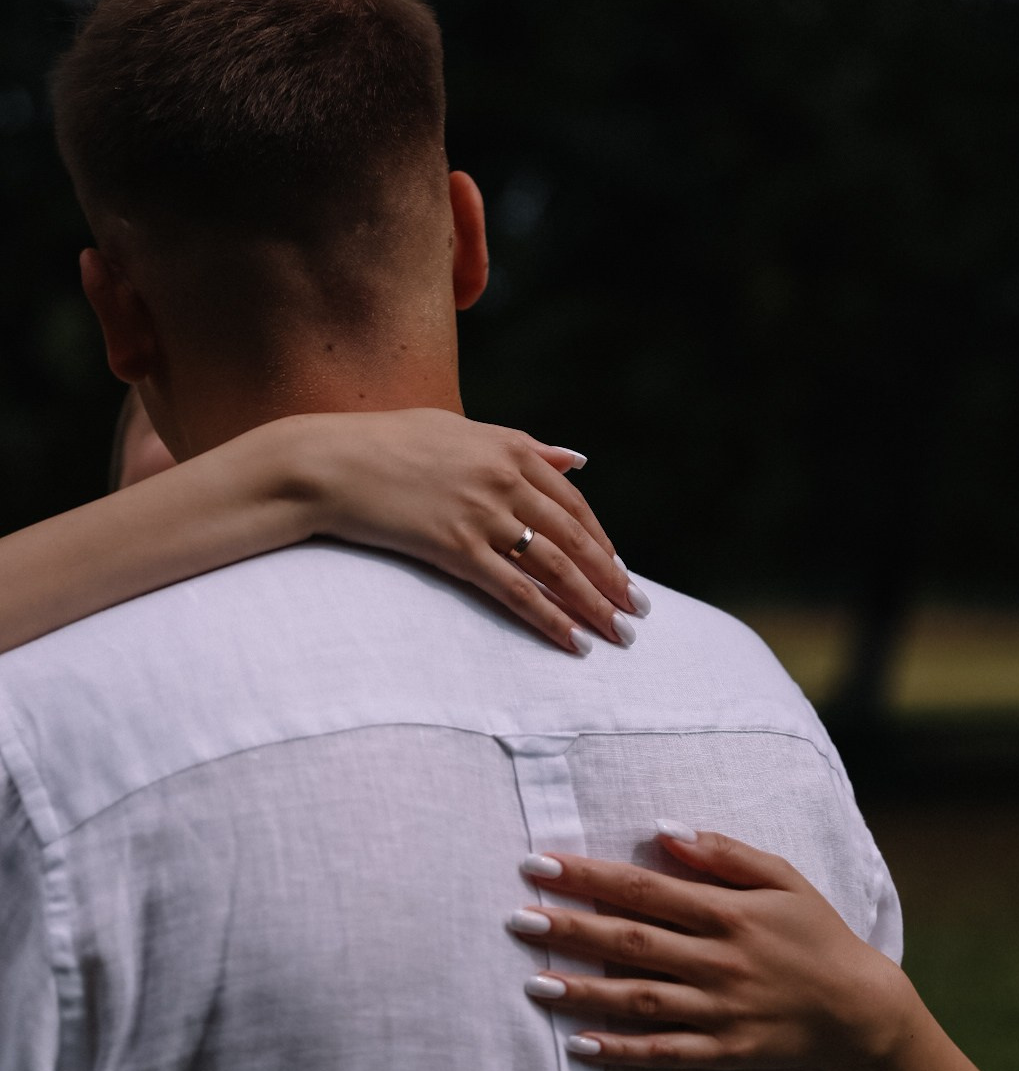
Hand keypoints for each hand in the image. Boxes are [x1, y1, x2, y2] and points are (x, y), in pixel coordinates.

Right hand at [295, 408, 647, 651]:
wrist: (329, 462)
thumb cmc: (387, 442)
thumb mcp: (460, 429)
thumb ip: (523, 445)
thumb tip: (575, 459)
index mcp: (509, 448)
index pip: (573, 502)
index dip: (600, 541)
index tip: (618, 570)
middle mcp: (504, 478)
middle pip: (574, 537)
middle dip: (610, 579)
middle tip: (637, 613)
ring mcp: (482, 514)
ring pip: (554, 566)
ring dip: (592, 603)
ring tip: (618, 634)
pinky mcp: (455, 547)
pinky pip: (514, 590)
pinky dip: (548, 617)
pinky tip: (572, 641)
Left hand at [508, 825, 913, 1070]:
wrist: (860, 1009)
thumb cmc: (816, 932)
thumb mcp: (783, 877)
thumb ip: (724, 853)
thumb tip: (663, 831)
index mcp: (729, 912)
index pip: (644, 889)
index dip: (589, 876)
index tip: (540, 865)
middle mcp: (719, 961)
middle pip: (630, 941)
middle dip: (570, 927)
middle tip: (516, 917)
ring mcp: (719, 1010)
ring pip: (638, 999)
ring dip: (582, 990)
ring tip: (532, 980)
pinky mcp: (723, 1052)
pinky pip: (663, 1053)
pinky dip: (620, 1051)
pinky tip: (579, 1045)